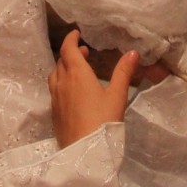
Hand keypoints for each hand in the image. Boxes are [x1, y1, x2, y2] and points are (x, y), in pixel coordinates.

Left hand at [49, 30, 140, 148]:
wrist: (84, 153)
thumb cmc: (102, 121)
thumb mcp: (117, 96)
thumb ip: (123, 73)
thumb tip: (133, 52)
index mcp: (77, 74)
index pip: (68, 49)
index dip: (71, 39)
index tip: (76, 33)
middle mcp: (62, 83)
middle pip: (61, 61)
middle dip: (71, 53)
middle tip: (83, 52)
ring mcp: (56, 99)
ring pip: (55, 76)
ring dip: (63, 68)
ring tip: (76, 70)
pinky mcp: (54, 113)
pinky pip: (54, 91)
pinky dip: (61, 83)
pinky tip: (72, 93)